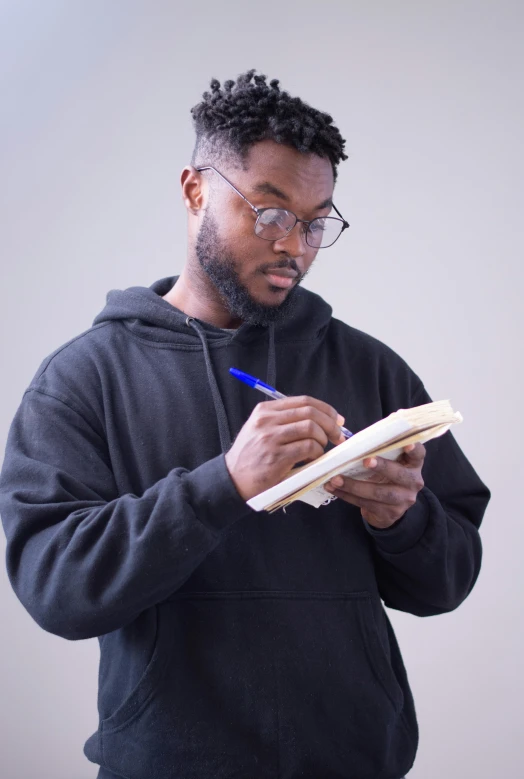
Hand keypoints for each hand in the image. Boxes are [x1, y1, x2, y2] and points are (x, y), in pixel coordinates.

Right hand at [225, 396, 345, 500]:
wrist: (232, 479)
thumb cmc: (251, 456)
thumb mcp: (260, 429)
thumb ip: (284, 421)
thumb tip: (321, 419)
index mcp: (265, 410)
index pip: (303, 401)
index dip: (325, 409)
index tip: (337, 419)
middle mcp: (267, 420)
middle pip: (310, 412)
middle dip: (330, 424)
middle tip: (337, 436)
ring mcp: (271, 438)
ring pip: (311, 428)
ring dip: (322, 440)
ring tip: (320, 449)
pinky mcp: (276, 457)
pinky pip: (308, 447)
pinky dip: (316, 452)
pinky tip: (312, 458)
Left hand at [324, 443, 425, 528]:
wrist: (389, 508)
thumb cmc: (385, 476)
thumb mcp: (389, 463)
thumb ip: (380, 451)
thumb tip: (352, 441)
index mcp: (413, 464)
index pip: (418, 454)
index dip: (414, 449)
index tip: (407, 445)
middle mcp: (412, 482)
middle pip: (399, 474)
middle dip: (382, 467)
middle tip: (365, 461)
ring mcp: (403, 500)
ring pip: (379, 493)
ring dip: (354, 485)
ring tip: (336, 479)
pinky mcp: (389, 513)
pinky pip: (365, 503)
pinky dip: (346, 495)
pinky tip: (332, 489)